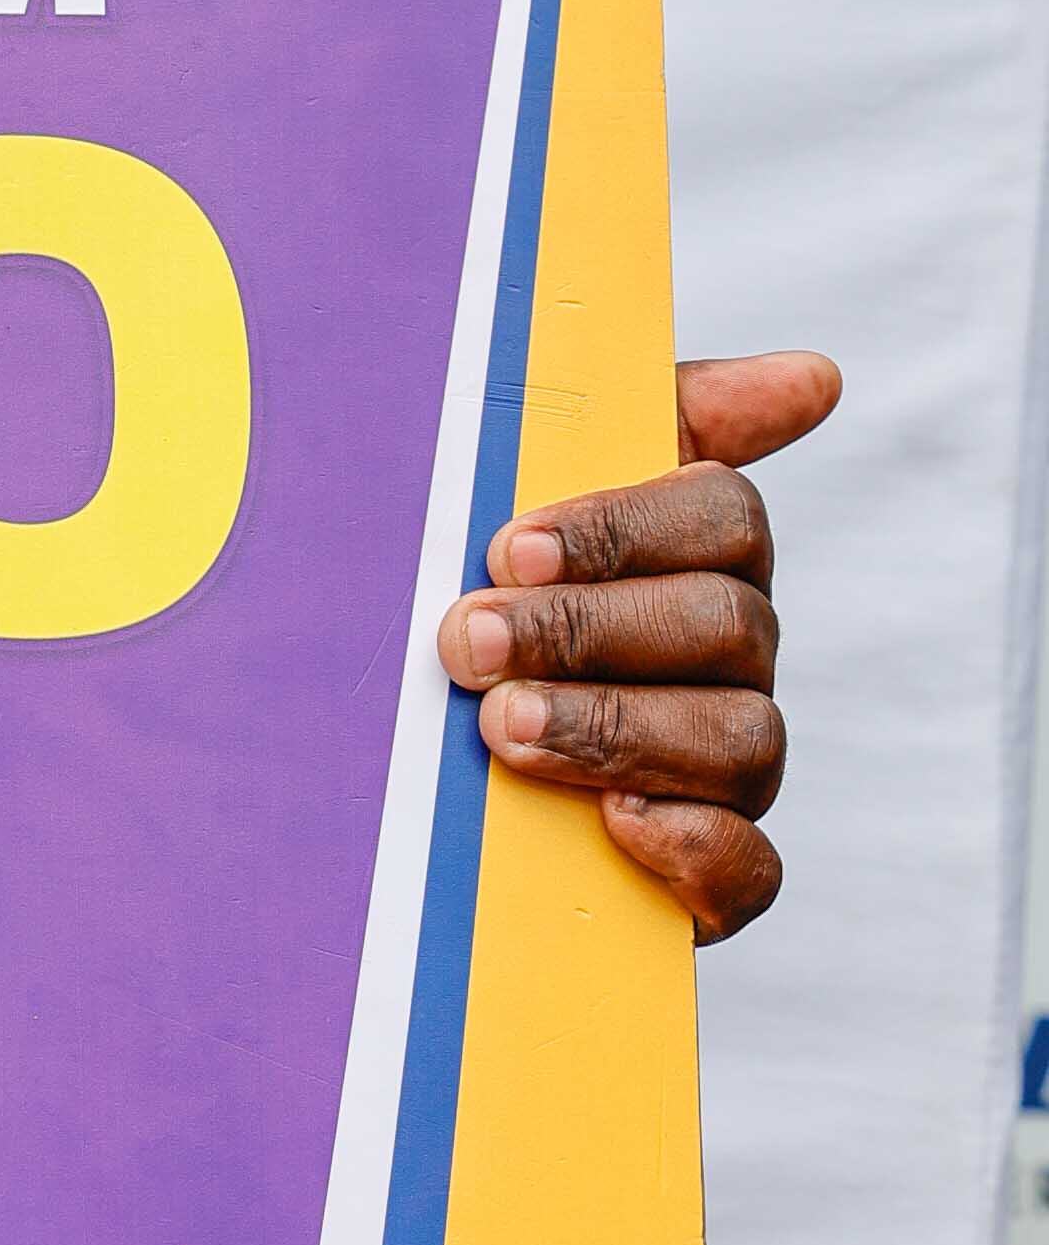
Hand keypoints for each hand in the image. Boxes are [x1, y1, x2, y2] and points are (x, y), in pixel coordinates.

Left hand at [433, 349, 830, 941]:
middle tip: (467, 641)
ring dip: (614, 731)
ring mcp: (732, 764)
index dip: (621, 530)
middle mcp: (734, 657)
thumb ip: (656, 416)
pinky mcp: (712, 869)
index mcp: (702, 556)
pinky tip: (613, 824)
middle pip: (725, 625)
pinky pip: (750, 869)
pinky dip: (690, 848)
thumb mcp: (542, 481)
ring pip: (741, 739)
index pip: (723, 517)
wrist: (429, 762)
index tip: (510, 546)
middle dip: (585, 632)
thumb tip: (815, 375)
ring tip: (502, 728)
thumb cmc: (495, 592)